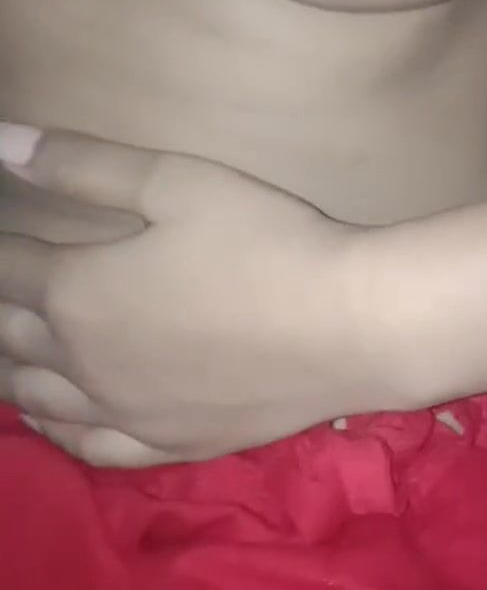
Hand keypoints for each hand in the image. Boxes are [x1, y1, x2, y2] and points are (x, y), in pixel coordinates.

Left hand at [0, 124, 381, 466]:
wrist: (349, 327)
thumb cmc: (265, 242)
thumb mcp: (174, 183)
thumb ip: (80, 164)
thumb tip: (0, 142)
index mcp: (76, 291)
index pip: (4, 267)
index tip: (4, 237)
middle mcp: (83, 362)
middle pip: (9, 335)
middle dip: (0, 306)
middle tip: (12, 286)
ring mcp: (123, 414)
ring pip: (36, 397)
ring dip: (14, 367)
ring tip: (15, 344)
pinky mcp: (166, 446)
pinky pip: (88, 447)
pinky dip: (55, 429)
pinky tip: (48, 415)